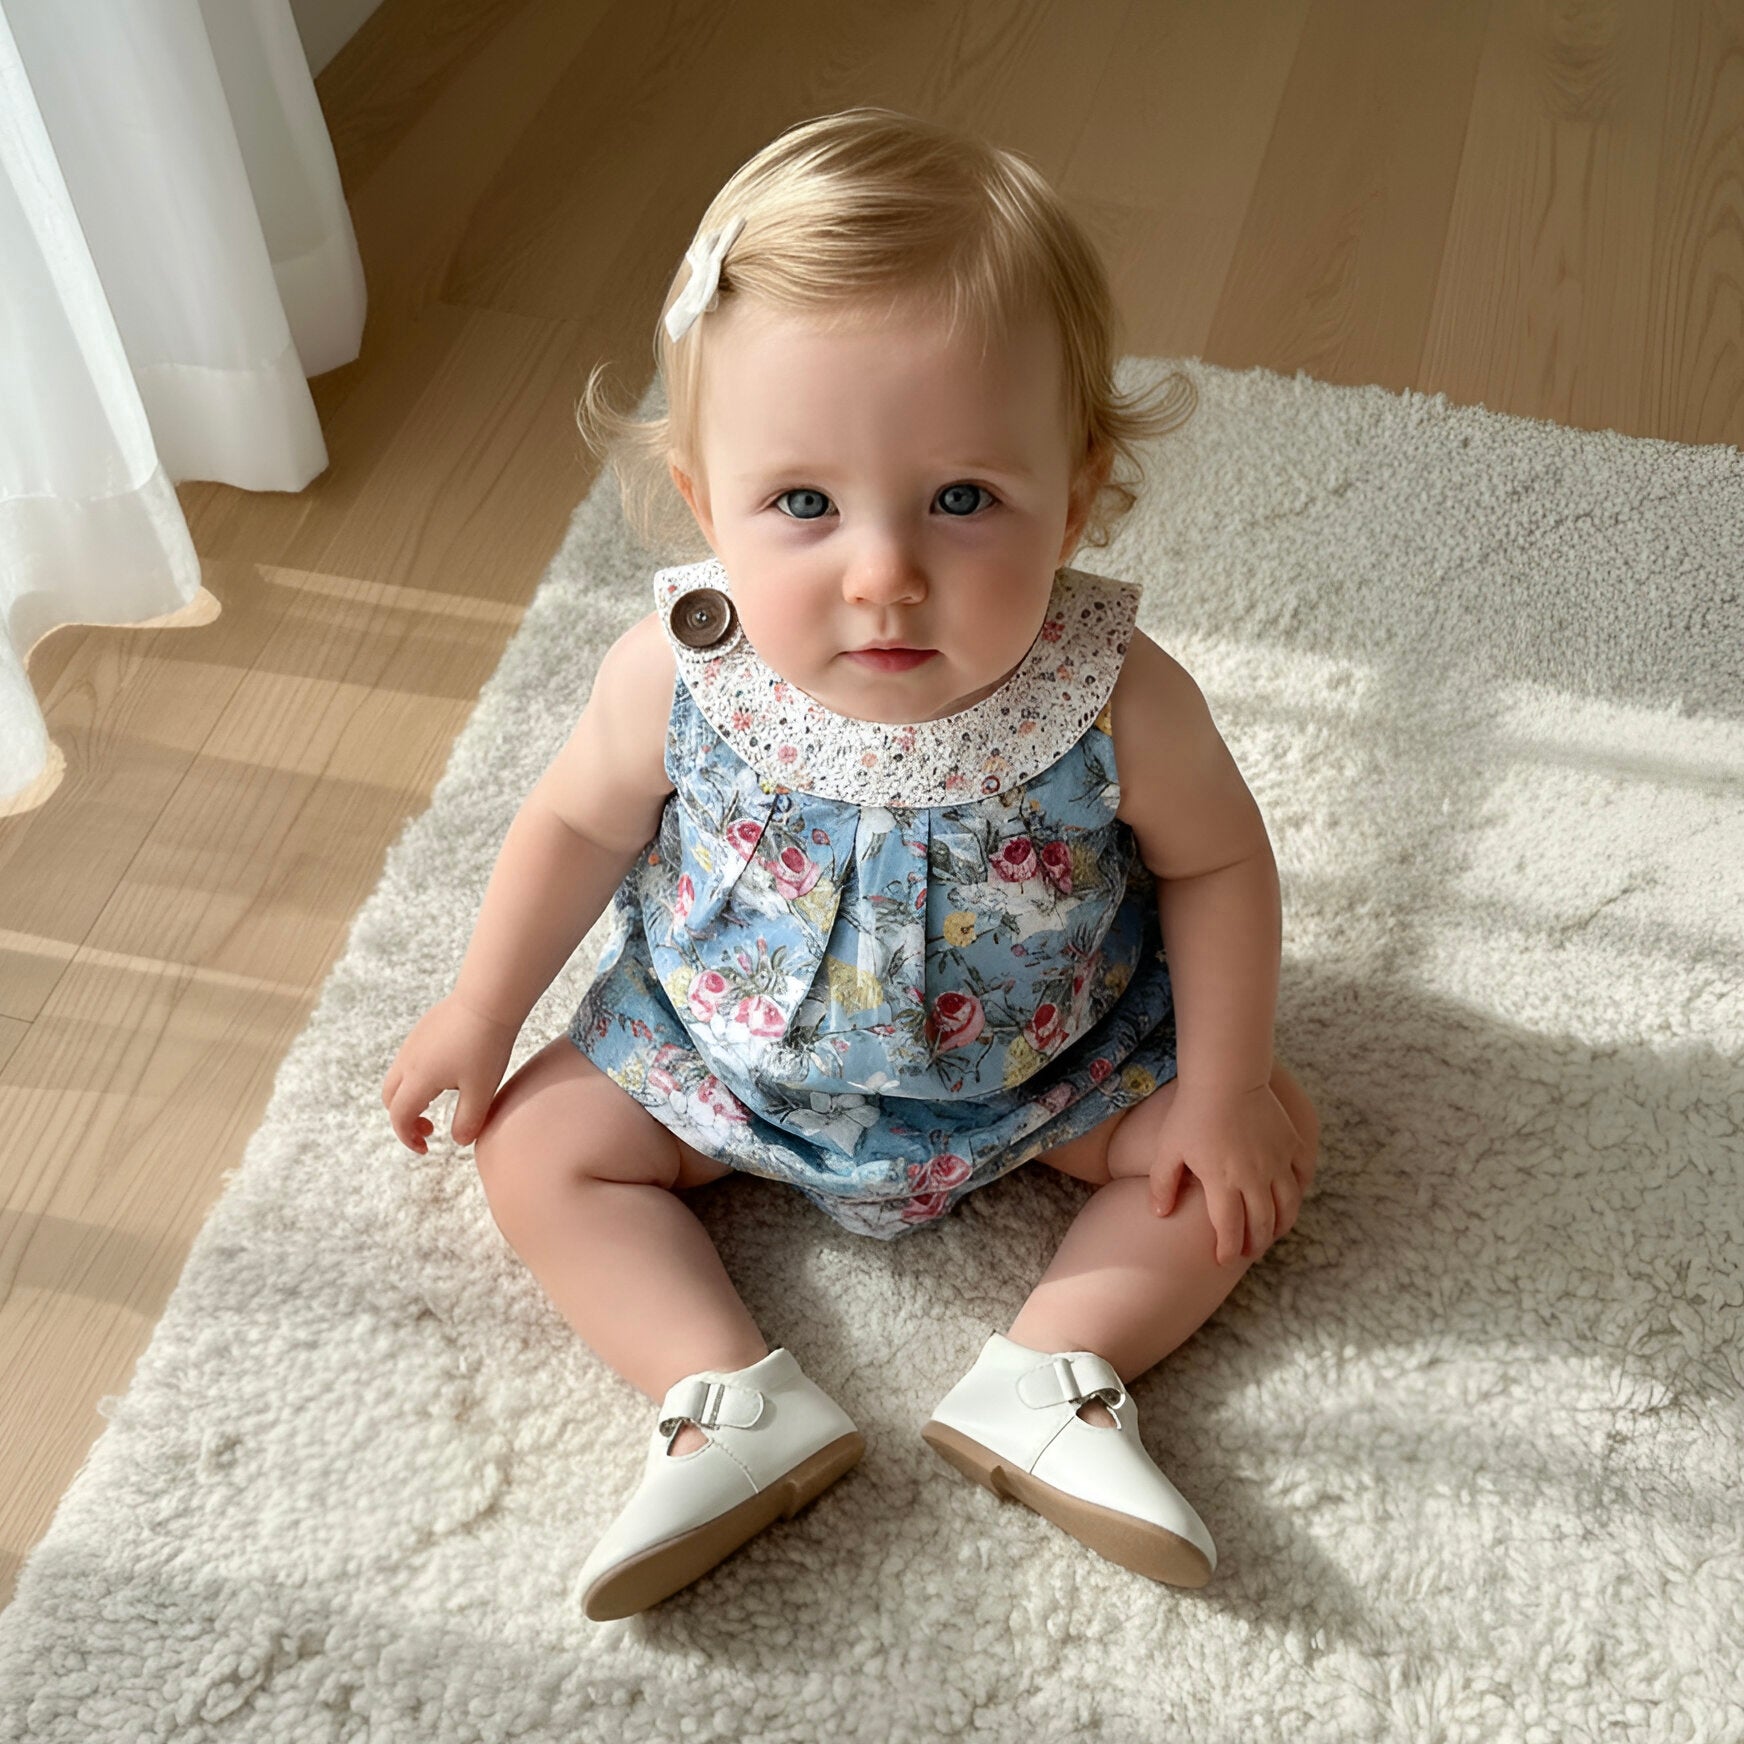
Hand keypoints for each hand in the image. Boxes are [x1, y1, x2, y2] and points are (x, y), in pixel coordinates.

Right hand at [381, 993, 519, 1152]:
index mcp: (418, 1079)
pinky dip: (416, 1078)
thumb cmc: (486, 1045)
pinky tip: (448, 1074)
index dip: (408, 1137)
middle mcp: (407, 1061)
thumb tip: (458, 1140)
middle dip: (404, 1119)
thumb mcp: (481, 1090)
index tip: (427, 1147)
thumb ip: (468, 1120)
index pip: (399, 1117)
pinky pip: (409, 1061)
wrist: (489, 999)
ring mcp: (413, 1043)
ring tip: (442, 1100)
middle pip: (390, 1099)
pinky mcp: (423, 1030)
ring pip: (397, 1078)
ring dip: (410, 1097)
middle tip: (431, 1127)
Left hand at [1149, 1080, 1314, 1265]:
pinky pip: (1302, 1176)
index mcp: (1223, 1183)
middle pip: (1261, 1224)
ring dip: (1281, 1225)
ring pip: (1288, 1206)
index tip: (1224, 1259)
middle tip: (1248, 1252)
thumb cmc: (1192, 1112)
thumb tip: (1159, 1214)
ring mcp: (1277, 1162)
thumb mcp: (1168, 1149)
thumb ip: (1162, 1184)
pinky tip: (1290, 1199)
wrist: (1226, 1076)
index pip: (1229, 1230)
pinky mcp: (1291, 1144)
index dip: (1228, 1250)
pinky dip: (1298, 1193)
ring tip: (1271, 1233)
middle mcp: (1254, 1178)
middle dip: (1255, 1244)